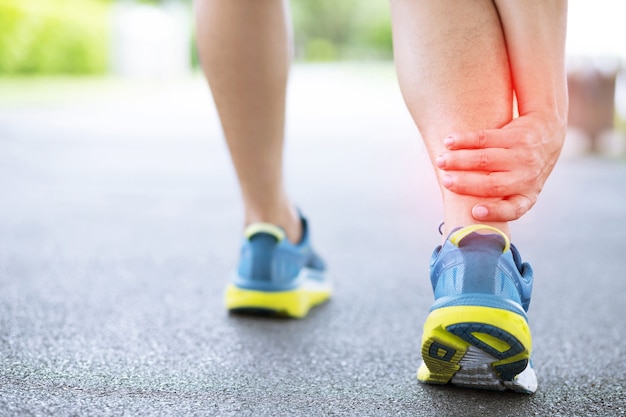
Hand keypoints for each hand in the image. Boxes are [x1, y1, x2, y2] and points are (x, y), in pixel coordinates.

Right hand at [435, 113, 565, 221]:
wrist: (548, 133)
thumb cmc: (522, 168)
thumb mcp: (520, 188)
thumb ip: (498, 200)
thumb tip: (464, 218)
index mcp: (526, 197)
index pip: (513, 209)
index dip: (495, 212)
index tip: (475, 212)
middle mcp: (527, 178)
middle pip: (493, 184)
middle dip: (465, 183)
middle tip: (445, 181)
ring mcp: (523, 156)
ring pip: (486, 159)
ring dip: (459, 160)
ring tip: (441, 160)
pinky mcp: (516, 136)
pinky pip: (485, 138)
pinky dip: (464, 140)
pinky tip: (449, 141)